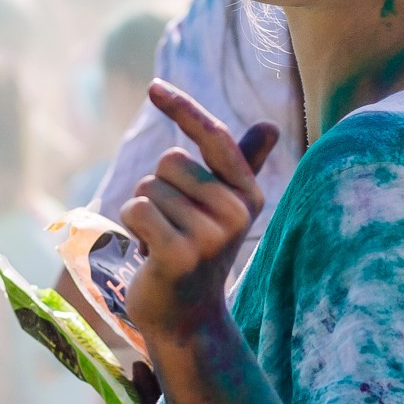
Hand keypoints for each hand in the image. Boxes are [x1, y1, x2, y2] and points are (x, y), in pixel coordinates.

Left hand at [117, 81, 279, 343]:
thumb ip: (243, 166)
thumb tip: (271, 126)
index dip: (183, 108)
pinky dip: (131, 227)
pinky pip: (137, 209)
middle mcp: (236, 212)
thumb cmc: (198, 253)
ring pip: (148, 188)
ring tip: (161, 243)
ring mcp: (210, 235)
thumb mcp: (222, 207)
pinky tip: (148, 253)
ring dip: (143, 213)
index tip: (154, 86)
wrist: (185, 317)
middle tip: (172, 228)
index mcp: (247, 194)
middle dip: (158, 190)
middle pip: (170, 161)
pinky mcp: (180, 254)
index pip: (215, 137)